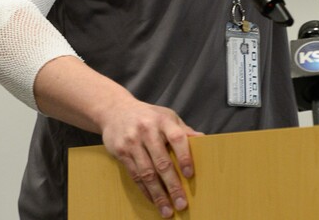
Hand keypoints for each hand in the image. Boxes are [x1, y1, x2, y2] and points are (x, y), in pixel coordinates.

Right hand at [100, 97, 200, 216]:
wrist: (114, 109)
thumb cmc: (147, 116)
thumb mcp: (166, 116)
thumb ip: (182, 130)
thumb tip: (204, 140)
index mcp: (162, 120)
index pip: (176, 138)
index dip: (184, 156)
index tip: (190, 174)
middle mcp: (147, 130)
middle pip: (162, 161)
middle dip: (172, 185)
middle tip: (181, 203)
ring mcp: (132, 141)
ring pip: (147, 172)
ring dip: (158, 194)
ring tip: (167, 210)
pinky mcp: (121, 151)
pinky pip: (135, 175)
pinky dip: (145, 190)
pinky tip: (153, 199)